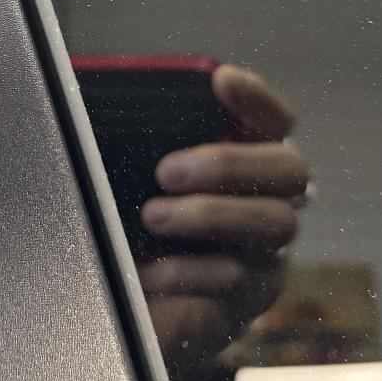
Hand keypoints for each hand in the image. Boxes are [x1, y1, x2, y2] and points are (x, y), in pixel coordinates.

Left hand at [137, 65, 306, 380]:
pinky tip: (150, 270)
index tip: (222, 79)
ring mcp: (269, 247)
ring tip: (152, 217)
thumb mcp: (130, 174)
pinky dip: (189, 270)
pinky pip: (239, 278)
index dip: (258, 98)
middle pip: (289, 169)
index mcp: (247, 155)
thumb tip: (92, 100)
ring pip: (273, 223)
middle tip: (166, 171)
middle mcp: (272, 196)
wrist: (132, 300)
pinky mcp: (254, 295)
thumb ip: (131, 141)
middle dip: (228, 163)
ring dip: (209, 215)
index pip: (274, 118)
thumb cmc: (132, 220)